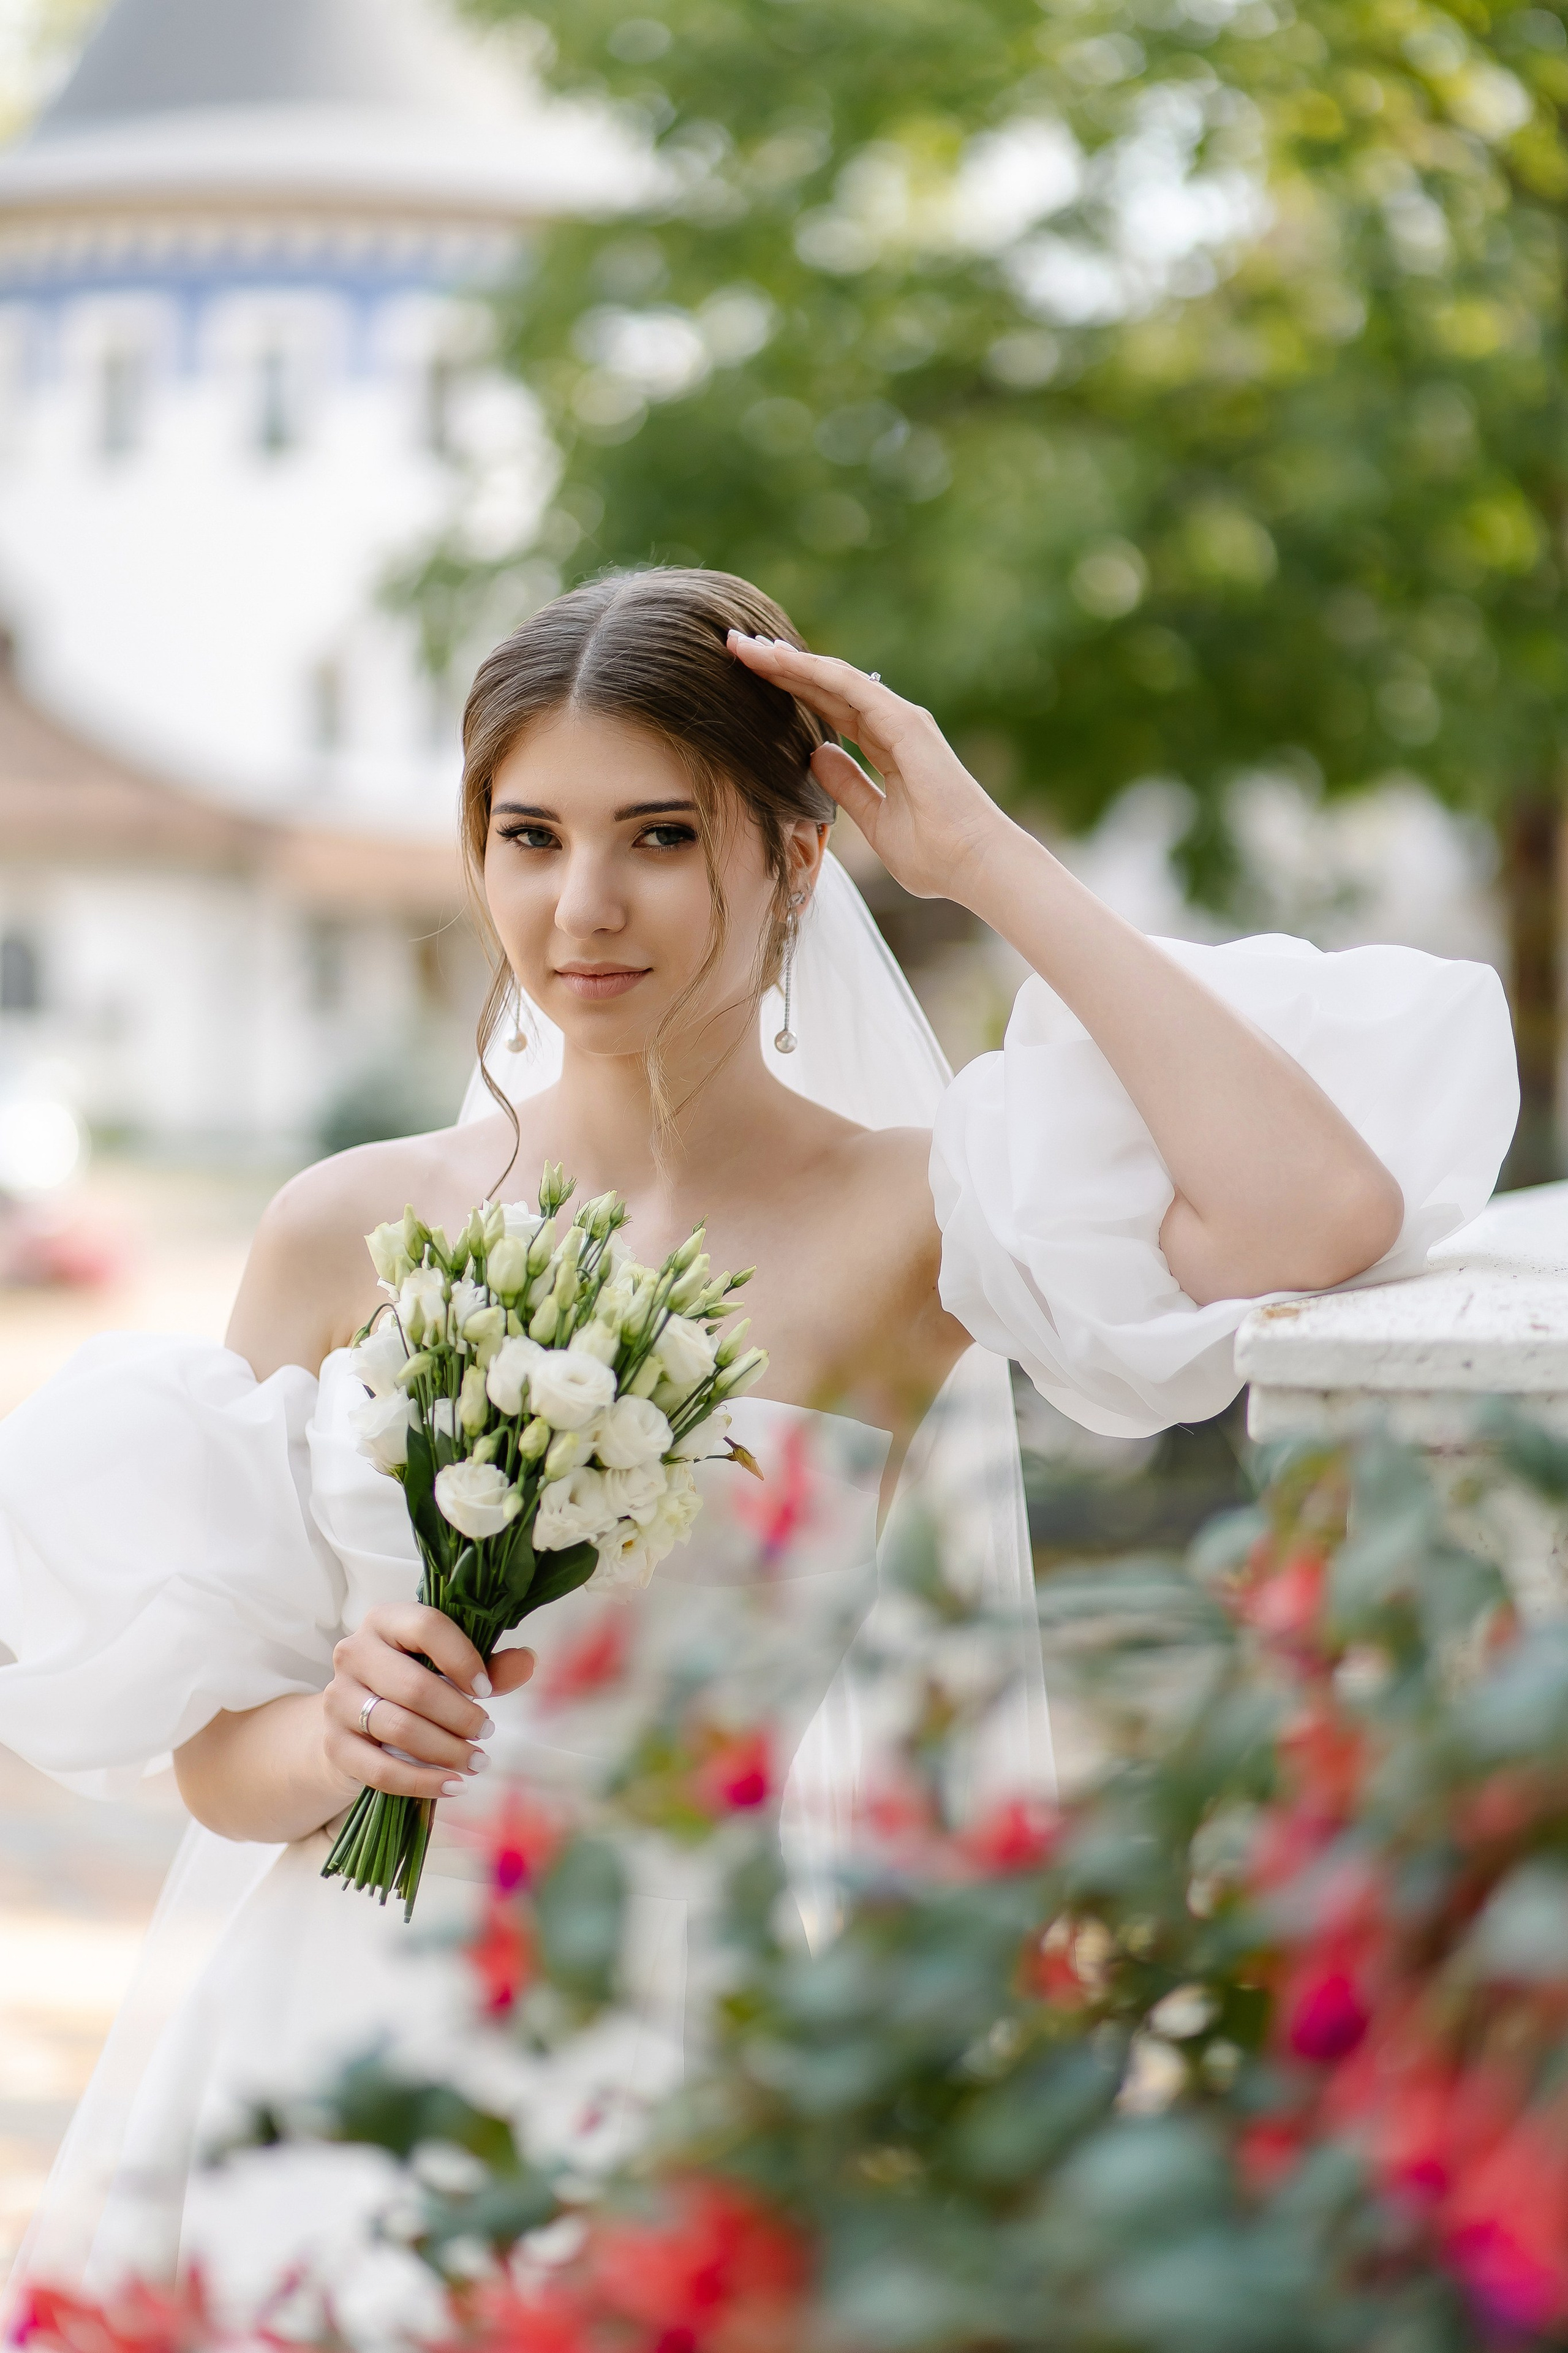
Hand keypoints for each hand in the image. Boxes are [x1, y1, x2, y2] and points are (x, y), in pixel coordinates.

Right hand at [321, 1603, 534, 1807]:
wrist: (353, 1718)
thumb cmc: (410, 1681)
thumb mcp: (447, 1666)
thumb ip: (488, 1665)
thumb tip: (527, 1661)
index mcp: (384, 1621)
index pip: (427, 1627)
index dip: (463, 1659)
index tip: (487, 1689)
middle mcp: (353, 1653)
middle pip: (414, 1687)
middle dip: (460, 1715)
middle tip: (487, 1732)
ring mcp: (338, 1699)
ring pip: (399, 1729)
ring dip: (446, 1750)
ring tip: (477, 1760)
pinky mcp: (334, 1744)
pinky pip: (380, 1771)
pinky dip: (421, 1782)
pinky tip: (453, 1786)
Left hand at [727, 631, 1013, 904]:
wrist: (975, 865)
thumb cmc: (935, 855)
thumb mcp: (875, 821)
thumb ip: (848, 787)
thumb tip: (815, 757)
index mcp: (889, 746)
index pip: (830, 710)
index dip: (791, 692)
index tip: (752, 680)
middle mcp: (895, 724)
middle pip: (827, 687)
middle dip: (781, 668)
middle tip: (738, 648)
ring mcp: (902, 720)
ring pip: (834, 678)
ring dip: (788, 661)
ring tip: (746, 647)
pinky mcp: (905, 724)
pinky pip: (851, 688)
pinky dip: (813, 671)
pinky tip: (779, 661)